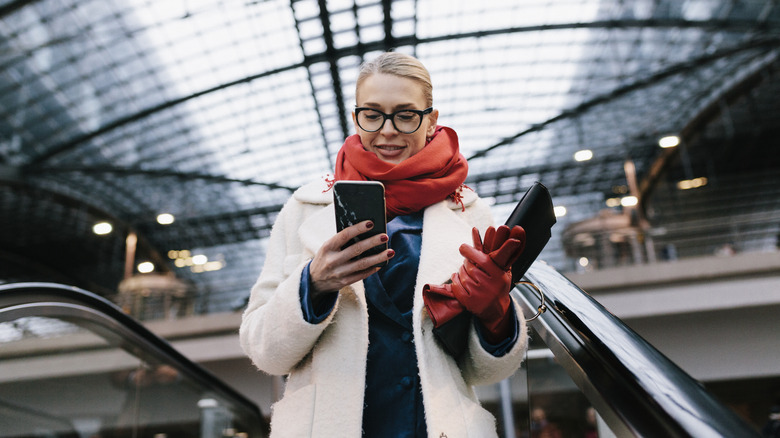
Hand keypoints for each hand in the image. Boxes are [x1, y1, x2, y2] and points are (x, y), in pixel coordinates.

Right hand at [309, 220, 393, 295]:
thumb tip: (365, 232)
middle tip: (385, 236)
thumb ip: (342, 241)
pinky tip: (381, 263)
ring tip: (390, 251)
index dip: (358, 228)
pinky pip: (361, 275)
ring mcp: (338, 273)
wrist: (313, 281)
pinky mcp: (344, 282)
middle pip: (356, 249)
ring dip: (378, 257)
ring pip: (362, 264)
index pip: (344, 235)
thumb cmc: (325, 258)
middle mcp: (332, 260)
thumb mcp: (327, 248)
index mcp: (327, 247)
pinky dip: (372, 269)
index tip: (371, 223)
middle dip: (372, 242)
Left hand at [451, 226, 524, 341]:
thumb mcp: (503, 271)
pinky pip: (456, 286)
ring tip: (465, 273)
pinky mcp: (469, 303)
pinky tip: (457, 279)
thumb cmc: (498, 286)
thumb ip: (497, 255)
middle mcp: (489, 285)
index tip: (462, 247)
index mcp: (498, 275)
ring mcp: (479, 295)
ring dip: (460, 272)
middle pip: (469, 267)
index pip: (481, 259)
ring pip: (462, 276)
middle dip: (466, 263)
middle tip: (467, 263)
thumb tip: (488, 232)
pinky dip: (455, 281)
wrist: (497, 310)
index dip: (470, 251)